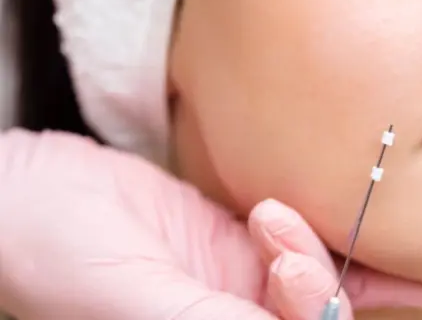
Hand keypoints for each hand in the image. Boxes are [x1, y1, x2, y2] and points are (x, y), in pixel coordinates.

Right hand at [0, 129, 421, 318]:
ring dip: (304, 251)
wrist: (28, 189)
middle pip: (311, 318)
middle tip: (288, 259)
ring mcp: (231, 286)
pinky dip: (314, 234)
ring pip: (308, 282)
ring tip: (266, 217)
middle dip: (315, 292)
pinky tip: (318, 221)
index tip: (297, 281)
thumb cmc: (56, 259)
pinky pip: (293, 243)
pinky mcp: (232, 242)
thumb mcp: (139, 303)